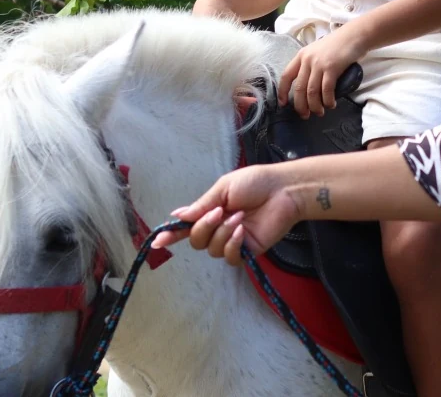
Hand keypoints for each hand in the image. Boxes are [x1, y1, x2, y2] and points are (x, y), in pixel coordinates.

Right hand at [149, 166, 299, 264]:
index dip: (171, 235)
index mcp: (211, 211)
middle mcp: (218, 228)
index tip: (158, 242)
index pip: (187, 227)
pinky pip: (230, 258)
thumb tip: (176, 216)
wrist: (283, 190)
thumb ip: (201, 205)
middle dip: (204, 228)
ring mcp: (233, 240)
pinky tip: (242, 231)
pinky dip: (233, 244)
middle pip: (196, 241)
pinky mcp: (247, 250)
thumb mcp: (224, 188)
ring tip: (240, 217)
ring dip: (223, 233)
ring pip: (212, 249)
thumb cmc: (256, 183)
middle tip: (220, 212)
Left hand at [279, 26, 365, 117]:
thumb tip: (309, 83)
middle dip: (301, 105)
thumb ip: (311, 64)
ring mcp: (319, 64)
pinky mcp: (332, 68)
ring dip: (315, 106)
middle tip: (305, 115)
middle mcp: (307, 60)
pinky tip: (331, 104)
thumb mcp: (318, 51)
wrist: (354, 36)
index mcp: (301, 56)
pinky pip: (326, 90)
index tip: (283, 104)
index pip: (286, 76)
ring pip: (311, 92)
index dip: (282, 92)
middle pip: (299, 88)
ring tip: (320, 112)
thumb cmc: (338, 44)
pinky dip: (328, 100)